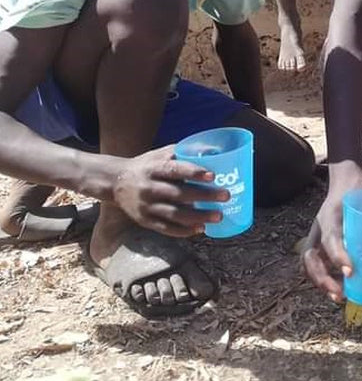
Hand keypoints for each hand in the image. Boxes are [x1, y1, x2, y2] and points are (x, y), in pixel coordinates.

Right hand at [109, 146, 229, 236]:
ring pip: (174, 214)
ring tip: (219, 216)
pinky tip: (201, 229)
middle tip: (226, 196)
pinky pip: (166, 228)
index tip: (213, 175)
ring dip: (198, 217)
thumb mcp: (159, 154)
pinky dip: (184, 230)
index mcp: (152, 169)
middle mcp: (148, 188)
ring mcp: (146, 207)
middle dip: (204, 196)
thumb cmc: (146, 166)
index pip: (174, 170)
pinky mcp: (145, 221)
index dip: (193, 172)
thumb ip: (182, 152)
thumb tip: (213, 149)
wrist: (115, 182)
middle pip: (178, 194)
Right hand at [300, 167, 361, 301]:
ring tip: (338, 297)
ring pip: (309, 265)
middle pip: (311, 259)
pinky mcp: (318, 243)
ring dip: (320, 283)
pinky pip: (314, 265)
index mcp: (331, 216)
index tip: (351, 273)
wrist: (345, 180)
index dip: (339, 257)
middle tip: (341, 294)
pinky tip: (337, 290)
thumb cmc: (359, 191)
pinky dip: (322, 279)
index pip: (331, 239)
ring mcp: (315, 237)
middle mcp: (319, 229)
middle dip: (323, 279)